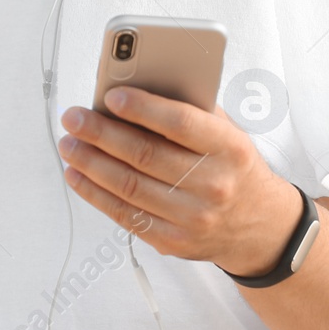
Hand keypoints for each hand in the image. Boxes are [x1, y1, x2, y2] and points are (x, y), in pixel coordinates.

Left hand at [57, 86, 303, 276]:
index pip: (181, 123)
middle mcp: (214, 185)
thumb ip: (191, 109)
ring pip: (129, 187)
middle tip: (73, 117)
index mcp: (230, 149)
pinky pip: (125, 215)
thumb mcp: (228, 132)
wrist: (259, 225)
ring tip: (69, 144)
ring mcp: (193, 218)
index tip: (110, 95)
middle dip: (101, 134)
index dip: (142, 108)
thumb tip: (136, 87)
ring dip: (90, 163)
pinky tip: (77, 175)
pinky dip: (95, 193)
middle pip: (145, 155)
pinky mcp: (173, 242)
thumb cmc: (232, 166)